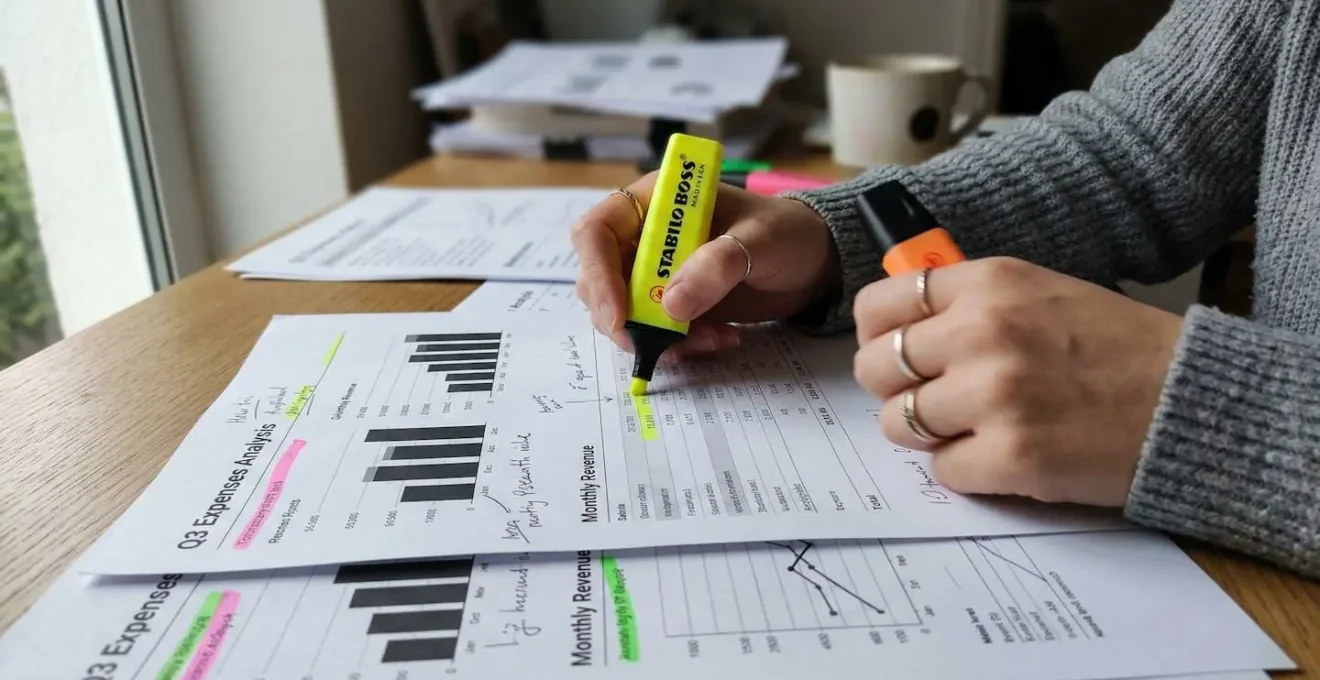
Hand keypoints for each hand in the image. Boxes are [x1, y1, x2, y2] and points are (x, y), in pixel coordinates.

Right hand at [571, 172, 840, 357]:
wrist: (812, 262)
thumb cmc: (785, 232)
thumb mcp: (759, 239)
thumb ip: (716, 266)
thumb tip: (670, 305)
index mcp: (654, 202)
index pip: (597, 232)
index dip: (598, 273)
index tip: (619, 314)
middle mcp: (644, 238)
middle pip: (598, 280)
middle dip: (621, 318)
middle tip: (654, 344)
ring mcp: (654, 275)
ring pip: (622, 314)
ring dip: (656, 337)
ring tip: (711, 339)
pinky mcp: (671, 307)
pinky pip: (654, 333)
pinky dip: (680, 346)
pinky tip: (722, 338)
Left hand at [852, 257, 1183, 506]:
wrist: (1195, 401)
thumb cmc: (1116, 347)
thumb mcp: (1040, 292)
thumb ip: (969, 302)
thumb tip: (895, 325)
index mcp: (988, 283)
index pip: (879, 306)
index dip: (877, 336)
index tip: (894, 352)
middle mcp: (983, 332)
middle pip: (876, 368)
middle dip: (898, 388)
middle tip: (934, 397)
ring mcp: (994, 396)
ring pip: (898, 423)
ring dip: (928, 432)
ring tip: (973, 427)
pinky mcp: (1010, 456)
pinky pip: (942, 470)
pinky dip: (966, 470)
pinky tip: (1004, 455)